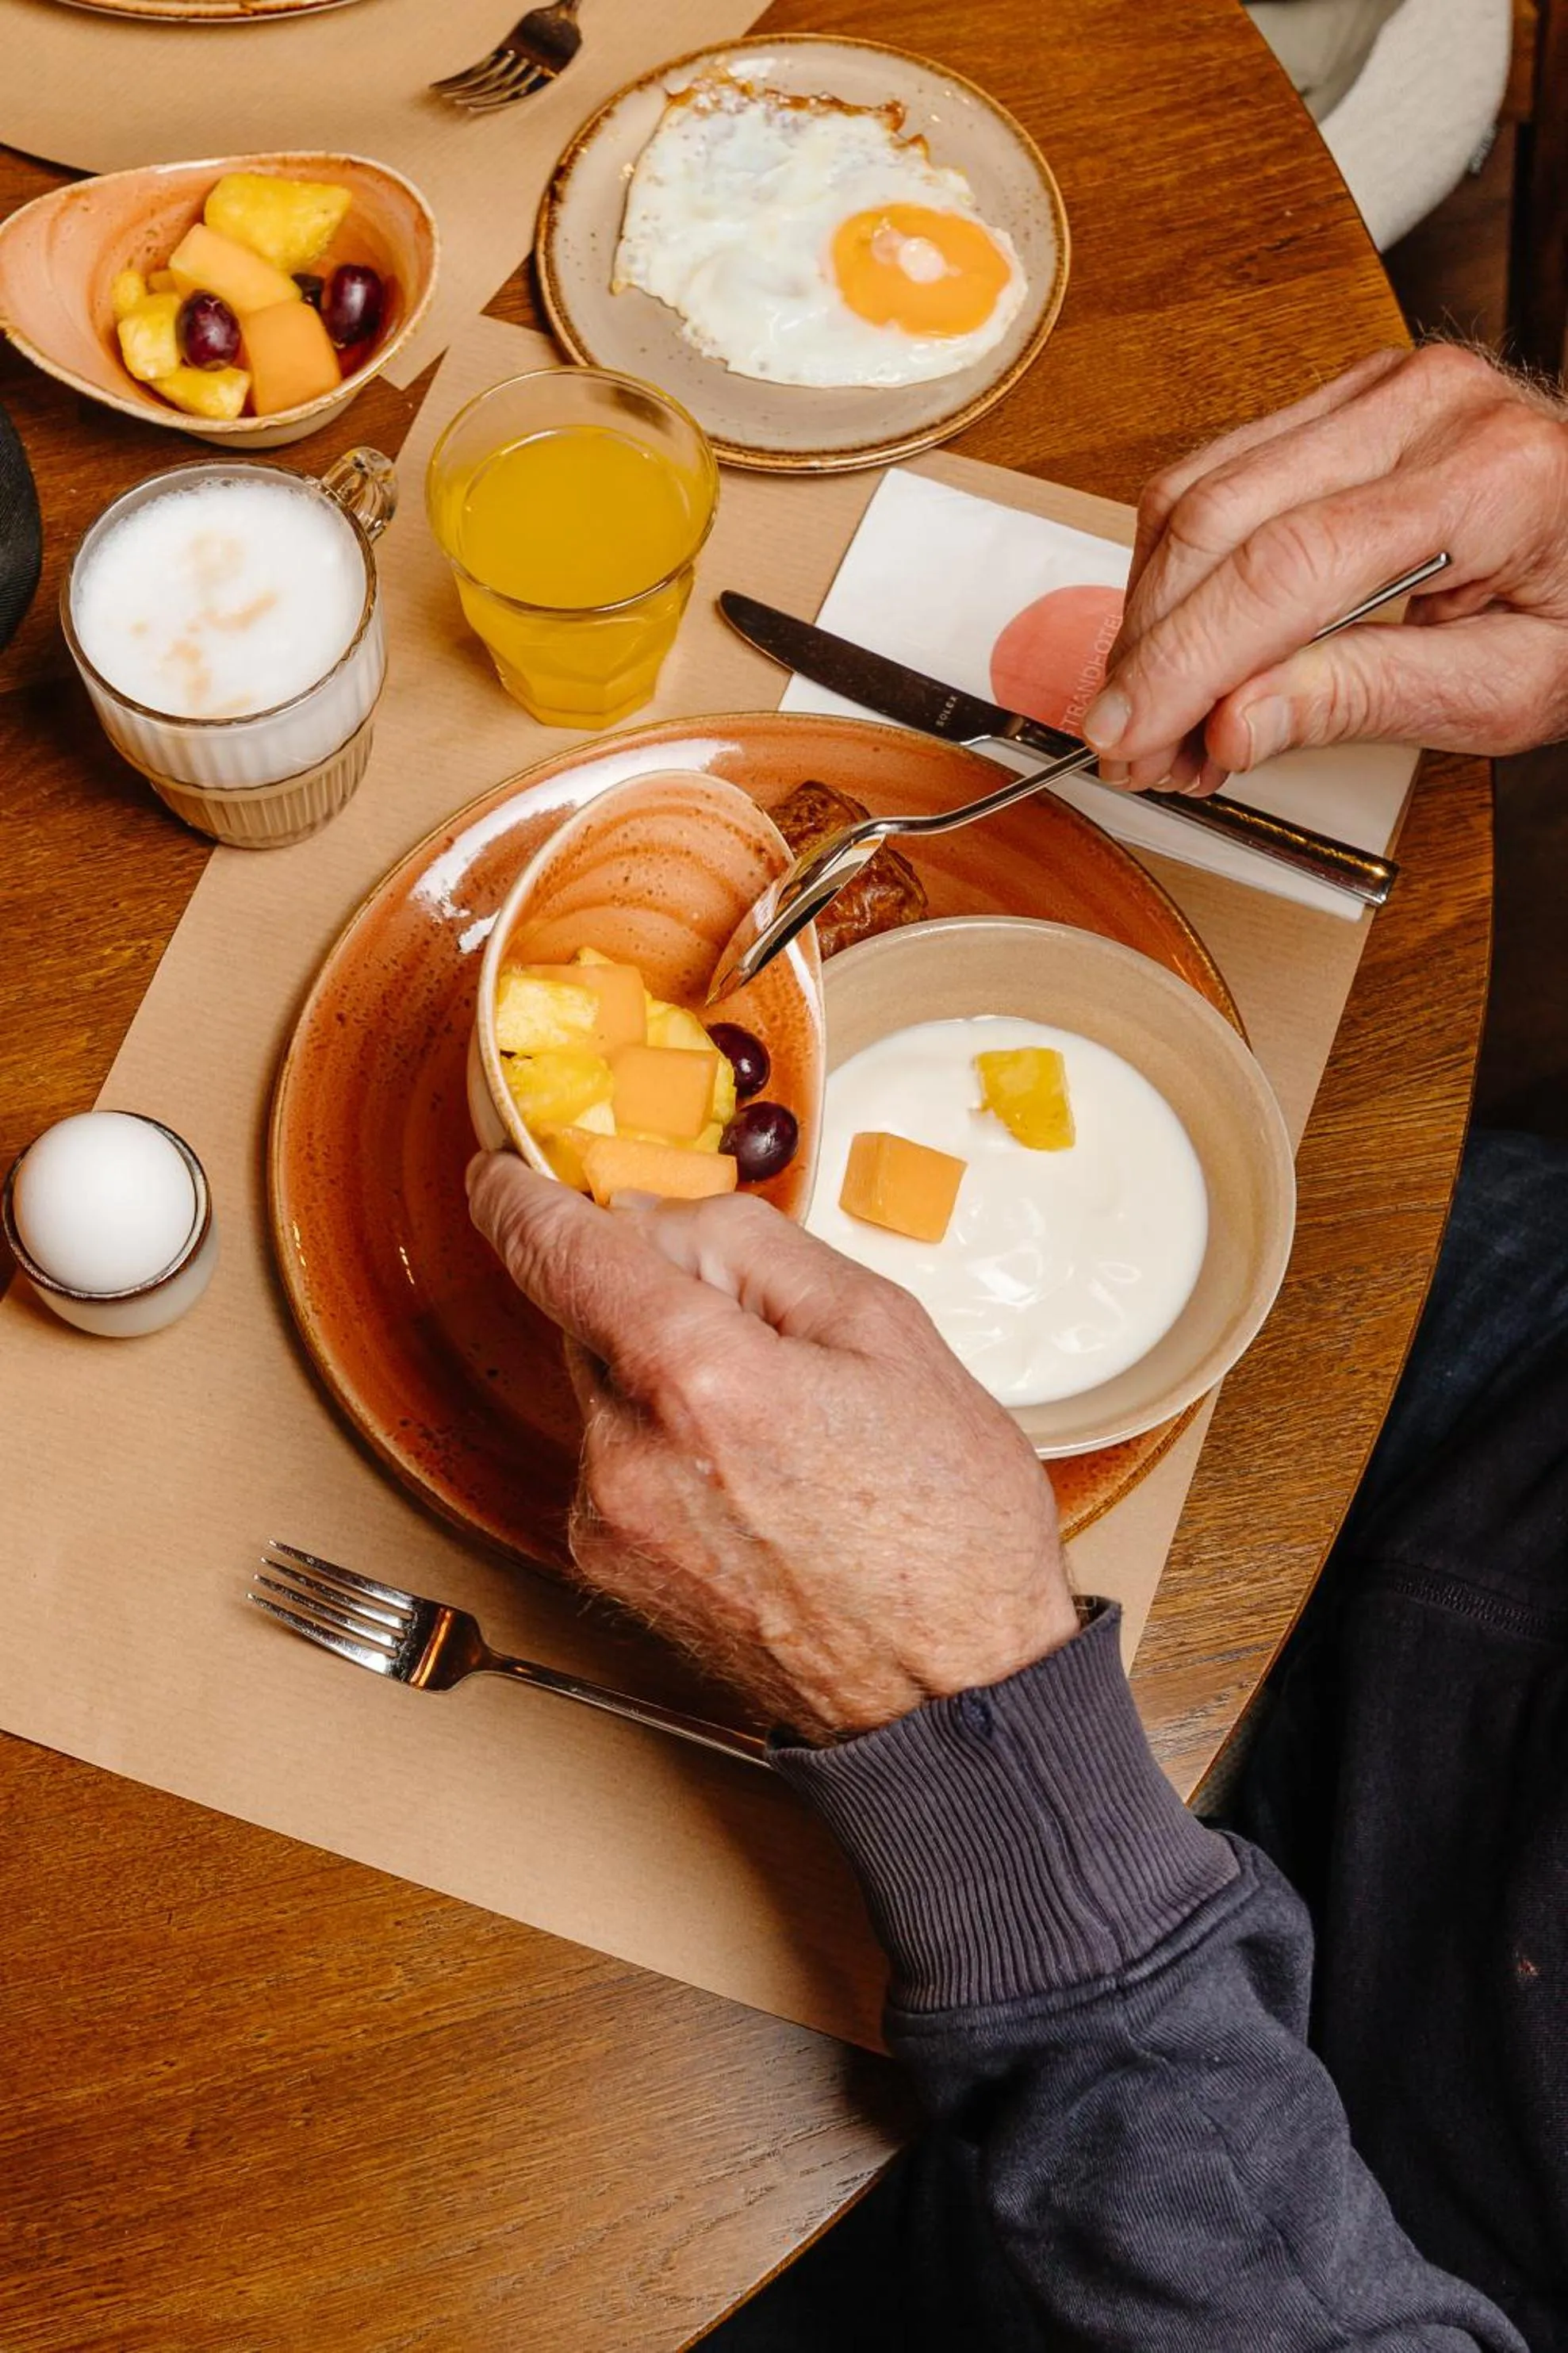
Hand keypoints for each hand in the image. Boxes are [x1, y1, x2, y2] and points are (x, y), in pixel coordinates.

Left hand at [468, 1154, 1077, 1742]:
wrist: (952, 1696)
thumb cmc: (947, 1523)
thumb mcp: (888, 1331)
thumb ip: (754, 1248)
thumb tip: (653, 1217)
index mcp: (701, 1380)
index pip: (565, 1254)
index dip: (523, 1198)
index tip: (502, 1172)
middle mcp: (628, 1456)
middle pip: (593, 1320)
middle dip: (657, 1302)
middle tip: (770, 1342)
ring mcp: (610, 1524)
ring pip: (607, 1394)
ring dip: (664, 1382)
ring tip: (783, 1438)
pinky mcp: (609, 1573)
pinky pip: (614, 1466)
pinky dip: (662, 1450)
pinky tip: (755, 1489)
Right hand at [1081, 344, 1567, 791]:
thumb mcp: (1506, 689)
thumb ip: (1366, 698)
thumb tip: (1231, 725)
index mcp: (1488, 475)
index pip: (1286, 567)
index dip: (1185, 662)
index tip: (1126, 736)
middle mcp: (1426, 406)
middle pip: (1223, 518)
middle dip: (1153, 648)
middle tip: (1131, 745)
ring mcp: (1379, 390)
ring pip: (1199, 492)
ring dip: (1153, 614)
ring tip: (1159, 714)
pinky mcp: (1344, 401)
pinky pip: (1217, 474)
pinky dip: (1178, 570)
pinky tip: (1182, 647)